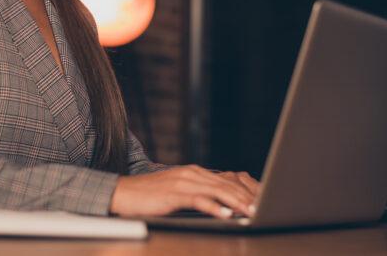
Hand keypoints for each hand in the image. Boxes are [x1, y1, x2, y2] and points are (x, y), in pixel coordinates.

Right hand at [108, 164, 259, 218]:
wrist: (123, 192)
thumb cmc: (150, 196)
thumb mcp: (178, 192)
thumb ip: (198, 194)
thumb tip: (222, 205)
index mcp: (195, 172)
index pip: (227, 181)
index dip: (246, 191)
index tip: (262, 202)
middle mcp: (192, 173)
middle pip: (226, 185)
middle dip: (247, 198)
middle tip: (264, 208)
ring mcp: (183, 182)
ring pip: (217, 191)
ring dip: (237, 203)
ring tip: (251, 213)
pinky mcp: (174, 194)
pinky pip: (199, 200)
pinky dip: (215, 207)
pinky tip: (226, 215)